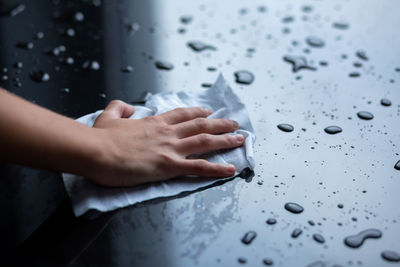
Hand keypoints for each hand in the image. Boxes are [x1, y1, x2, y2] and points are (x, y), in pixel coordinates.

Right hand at [89, 100, 243, 186]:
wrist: (96, 151)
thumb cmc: (101, 138)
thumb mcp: (108, 116)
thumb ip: (120, 107)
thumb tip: (128, 107)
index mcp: (154, 122)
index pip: (182, 114)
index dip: (197, 112)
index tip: (209, 110)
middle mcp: (167, 133)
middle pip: (200, 125)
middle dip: (220, 124)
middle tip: (234, 123)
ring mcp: (170, 148)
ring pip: (205, 142)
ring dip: (225, 140)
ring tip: (240, 139)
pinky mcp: (169, 165)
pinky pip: (199, 167)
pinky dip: (217, 169)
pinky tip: (231, 169)